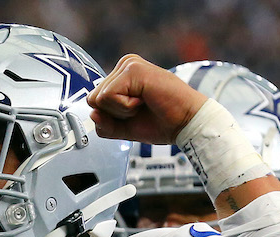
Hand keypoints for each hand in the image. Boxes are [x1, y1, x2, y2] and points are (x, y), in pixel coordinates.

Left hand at [87, 55, 207, 144]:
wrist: (187, 123)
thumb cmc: (163, 123)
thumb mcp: (126, 128)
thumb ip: (106, 124)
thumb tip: (92, 114)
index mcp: (122, 75)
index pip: (95, 101)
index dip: (111, 117)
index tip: (136, 113)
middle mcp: (124, 65)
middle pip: (93, 99)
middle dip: (114, 114)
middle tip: (140, 109)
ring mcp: (128, 64)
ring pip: (99, 98)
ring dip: (121, 111)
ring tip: (143, 104)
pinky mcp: (132, 69)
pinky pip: (108, 97)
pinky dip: (125, 108)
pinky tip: (143, 101)